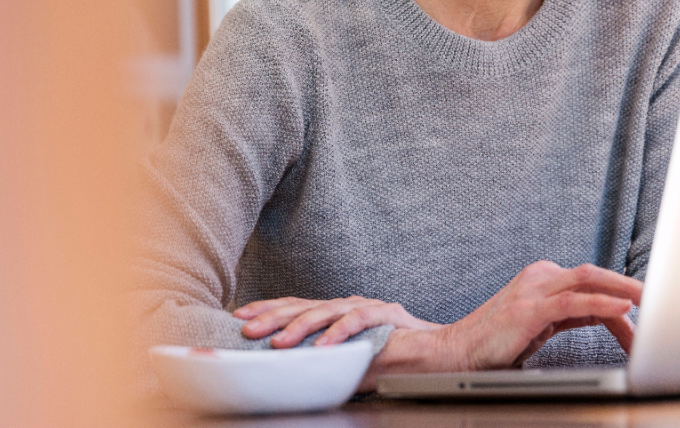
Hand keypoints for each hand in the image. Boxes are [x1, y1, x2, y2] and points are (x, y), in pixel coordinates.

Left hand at [234, 295, 439, 348]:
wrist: (439, 351)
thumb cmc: (396, 357)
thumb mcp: (350, 360)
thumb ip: (325, 361)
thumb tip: (291, 374)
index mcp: (336, 312)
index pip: (295, 306)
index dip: (267, 309)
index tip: (240, 316)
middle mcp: (347, 305)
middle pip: (302, 306)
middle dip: (271, 318)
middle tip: (247, 328)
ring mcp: (365, 308)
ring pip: (325, 311)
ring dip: (299, 327)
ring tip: (279, 342)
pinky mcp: (385, 315)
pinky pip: (358, 321)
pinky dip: (339, 333)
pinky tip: (323, 346)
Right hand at [367, 261, 640, 389]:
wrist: (455, 353)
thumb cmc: (495, 342)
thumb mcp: (541, 324)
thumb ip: (571, 313)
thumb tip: (609, 313)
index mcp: (542, 280)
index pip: (592, 283)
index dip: (621, 299)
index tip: (645, 321)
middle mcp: (538, 277)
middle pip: (594, 274)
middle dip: (630, 284)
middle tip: (661, 297)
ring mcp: (532, 290)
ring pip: (588, 280)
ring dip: (624, 289)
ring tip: (652, 299)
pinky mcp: (529, 308)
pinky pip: (574, 302)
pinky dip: (602, 303)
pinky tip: (623, 309)